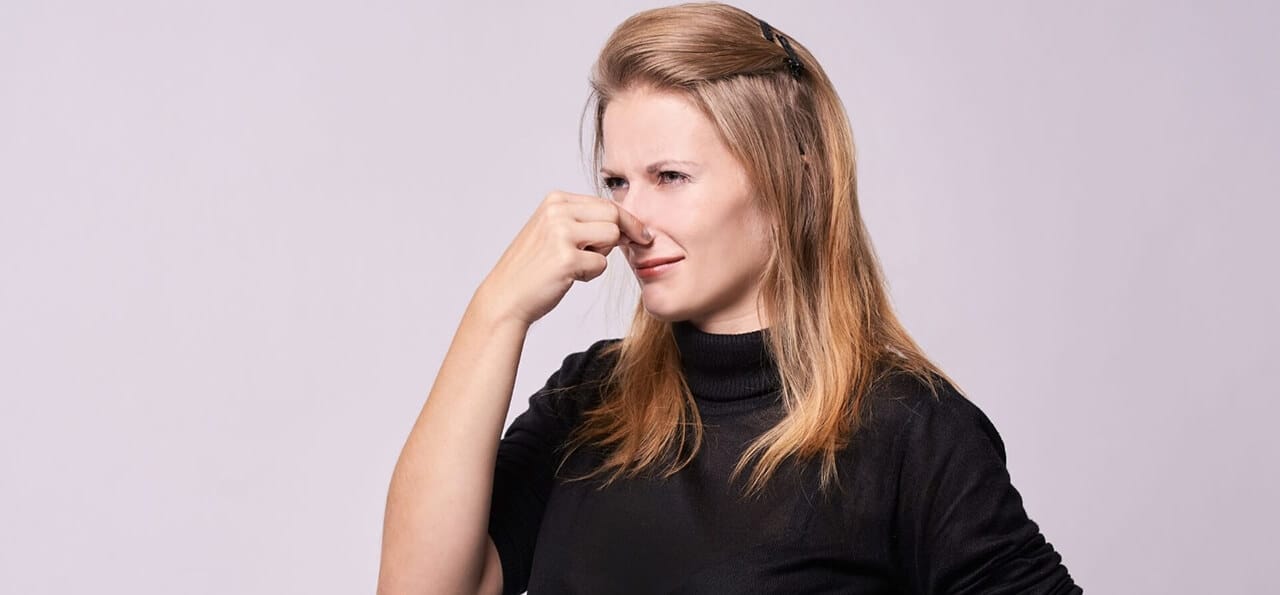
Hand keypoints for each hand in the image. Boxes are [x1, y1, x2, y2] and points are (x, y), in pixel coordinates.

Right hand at [475, 190, 650, 325]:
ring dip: (602, 255)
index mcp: (555, 200)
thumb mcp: (554, 231)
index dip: (627, 220)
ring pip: (612, 236)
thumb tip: (627, 222)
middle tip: (618, 250)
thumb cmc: (534, 268)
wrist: (506, 296)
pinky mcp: (566, 258)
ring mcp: (561, 233)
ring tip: (577, 264)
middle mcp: (557, 211)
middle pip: (614, 215)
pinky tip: (568, 277)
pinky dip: (590, 274)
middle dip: (623, 234)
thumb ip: (583, 221)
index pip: (605, 202)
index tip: (641, 233)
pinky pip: (601, 264)